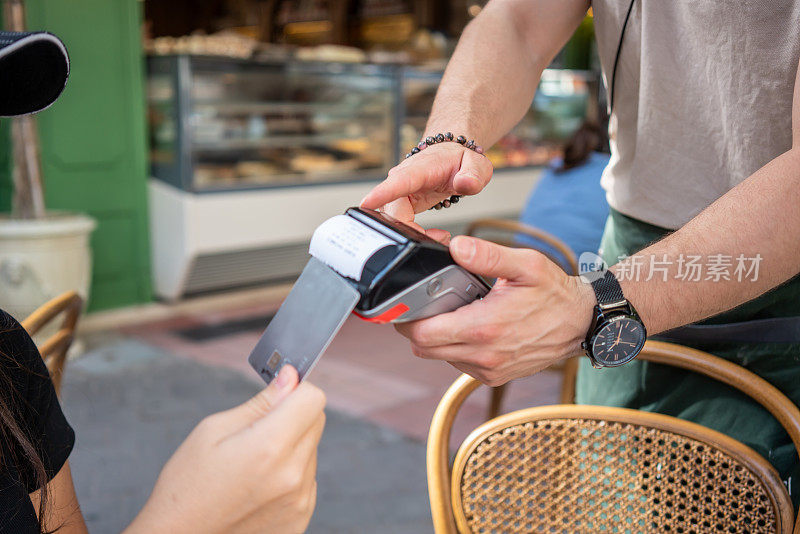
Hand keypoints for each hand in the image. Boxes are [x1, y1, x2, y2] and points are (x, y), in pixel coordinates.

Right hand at [125, 366, 325, 533]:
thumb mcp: (213, 432)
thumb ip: (260, 404)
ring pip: (311, 450)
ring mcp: (300, 500)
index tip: (279, 393)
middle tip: (257, 431)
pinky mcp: (300, 517)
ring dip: (291, 447)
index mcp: (270, 447)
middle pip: (316, 421)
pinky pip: (307, 479)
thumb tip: (290, 377)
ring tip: (252, 466)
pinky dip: (290, 474)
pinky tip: (259, 486)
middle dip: (293, 415)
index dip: (296, 390)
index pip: (313, 398)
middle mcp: (293, 475)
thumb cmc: (187, 487)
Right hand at [360, 141, 492, 225]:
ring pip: (392, 220)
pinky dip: (414, 234)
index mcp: (419, 168)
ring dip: (413, 234)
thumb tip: (465, 184)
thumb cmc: (460, 160)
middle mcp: (402, 179)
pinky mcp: (399, 203)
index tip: (367, 203)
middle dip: (411, 231)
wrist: (451, 157)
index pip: (398, 181)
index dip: (381, 193)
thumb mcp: (476, 165)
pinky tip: (432, 235)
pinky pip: (398, 224)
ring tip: (439, 235)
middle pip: (392, 211)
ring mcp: (398, 192)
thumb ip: (473, 175)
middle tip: (439, 237)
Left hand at [396, 236, 595, 385]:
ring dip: (438, 338)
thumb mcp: (525, 265)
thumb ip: (487, 255)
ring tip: (456, 312)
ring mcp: (489, 370)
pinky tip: (471, 327)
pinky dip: (456, 348)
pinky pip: (459, 364)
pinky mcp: (494, 377)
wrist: (582, 324)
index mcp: (485, 327)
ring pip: (439, 357)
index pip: (423, 334)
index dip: (407, 318)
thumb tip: (456, 247)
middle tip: (428, 303)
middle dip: (417, 326)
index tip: (407, 302)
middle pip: (424, 348)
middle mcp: (484, 355)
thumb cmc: (555, 294)